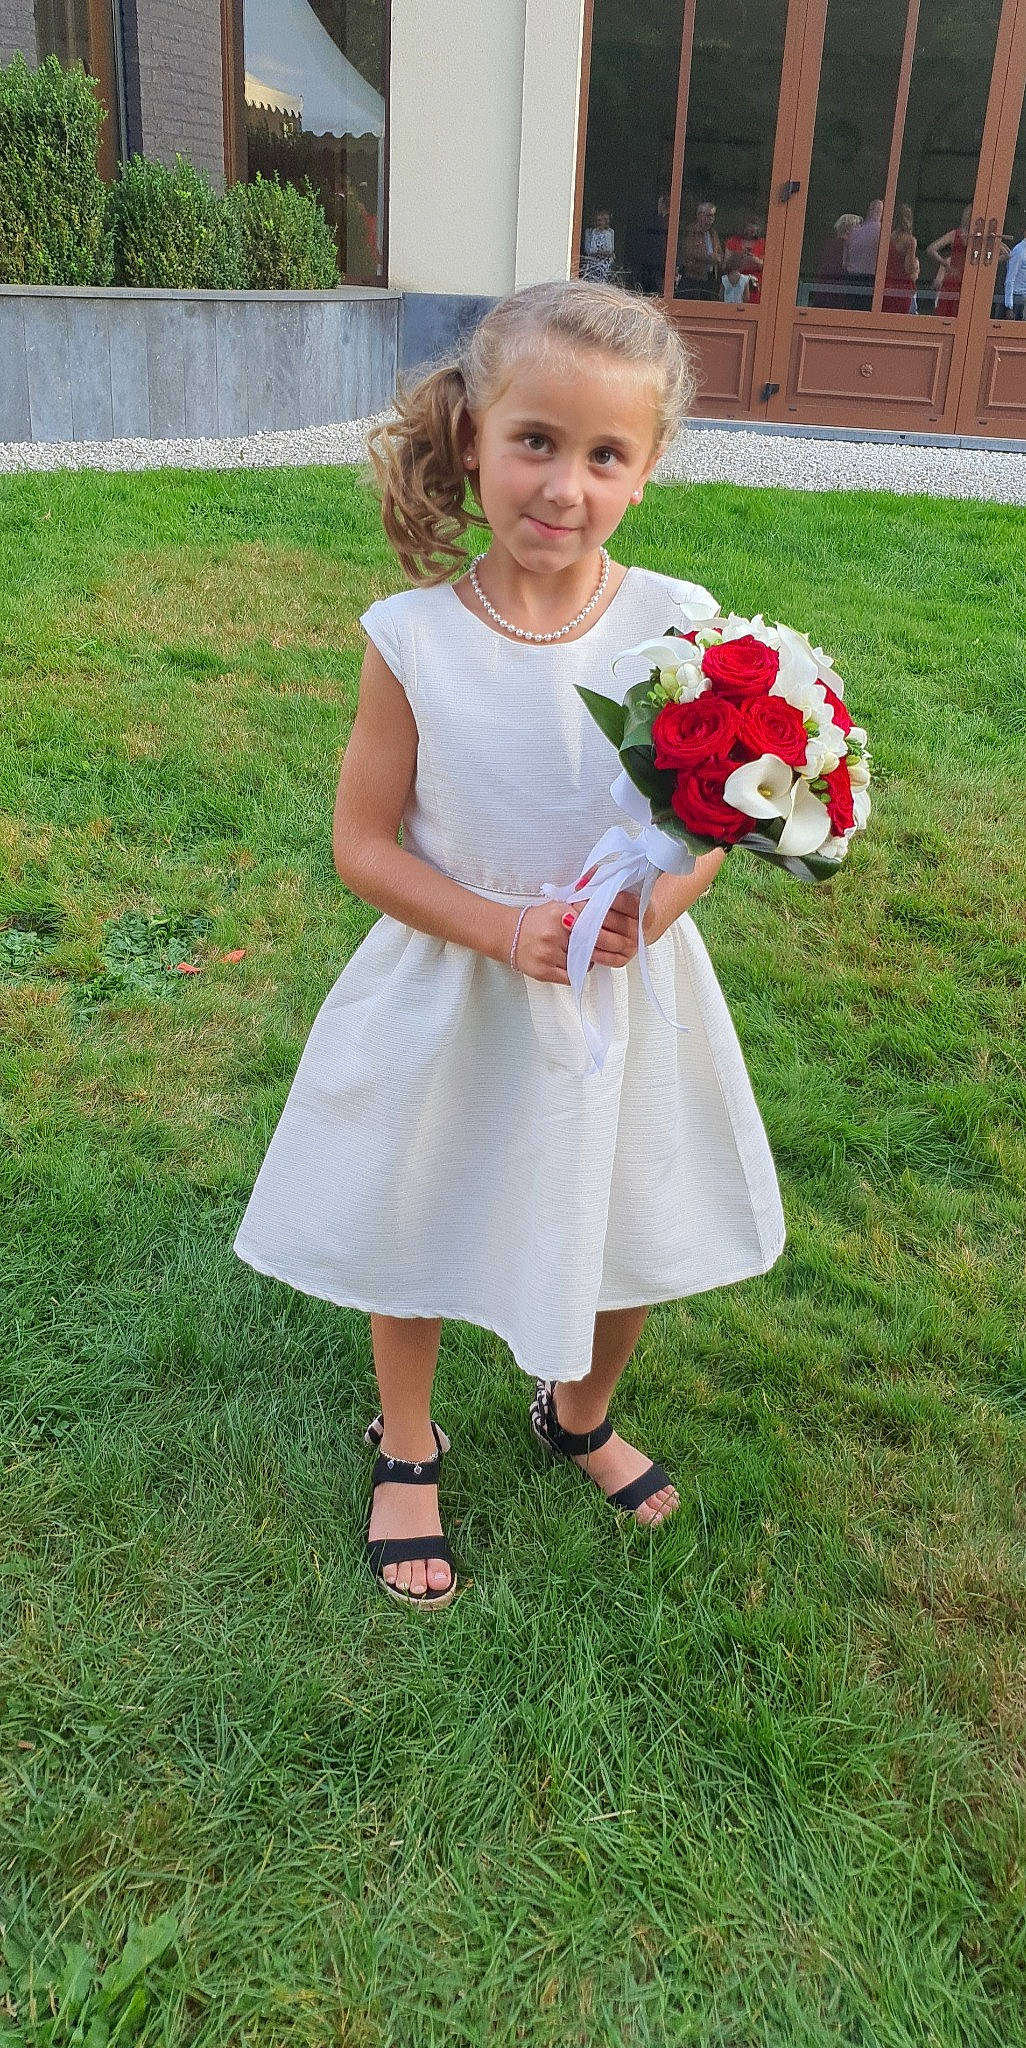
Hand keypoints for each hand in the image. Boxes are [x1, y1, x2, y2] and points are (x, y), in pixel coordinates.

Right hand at [511, 888, 642, 983]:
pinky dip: (573, 973)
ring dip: (581, 961)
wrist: (509, 934)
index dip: (597, 932)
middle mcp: (553, 934)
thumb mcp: (557, 907)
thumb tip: (604, 914)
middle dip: (590, 947)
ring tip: (572, 954)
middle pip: (587, 946)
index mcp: (559, 914)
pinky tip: (567, 964)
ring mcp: (548, 954)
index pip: (591, 926)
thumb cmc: (536, 922)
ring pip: (580, 963)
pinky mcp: (543, 971)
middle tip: (586, 945)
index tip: (598, 934)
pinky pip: (570, 977)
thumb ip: (579, 910)